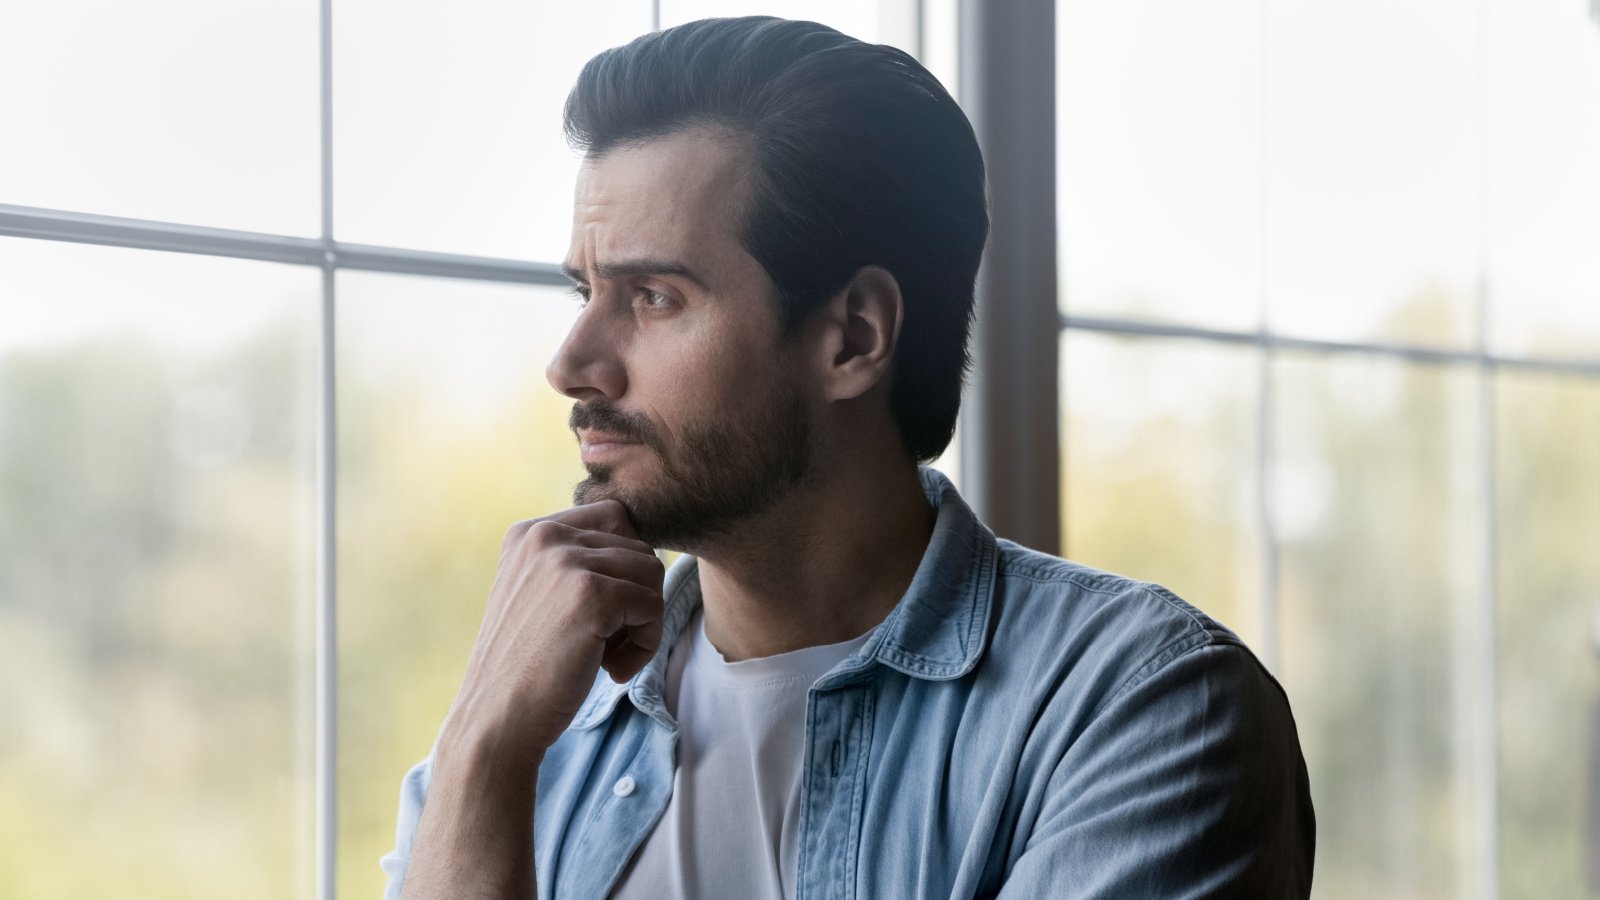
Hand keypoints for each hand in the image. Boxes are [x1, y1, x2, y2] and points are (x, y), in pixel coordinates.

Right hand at [440, 499, 664, 760]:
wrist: (497, 721)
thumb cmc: (526, 667)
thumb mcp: (540, 595)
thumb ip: (578, 564)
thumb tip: (648, 550)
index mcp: (529, 532)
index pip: (615, 517)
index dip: (625, 566)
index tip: (603, 612)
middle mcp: (545, 536)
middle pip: (638, 548)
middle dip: (634, 599)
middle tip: (604, 644)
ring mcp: (567, 563)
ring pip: (652, 573)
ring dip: (642, 622)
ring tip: (608, 657)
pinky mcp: (592, 595)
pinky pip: (653, 606)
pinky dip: (645, 644)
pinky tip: (612, 670)